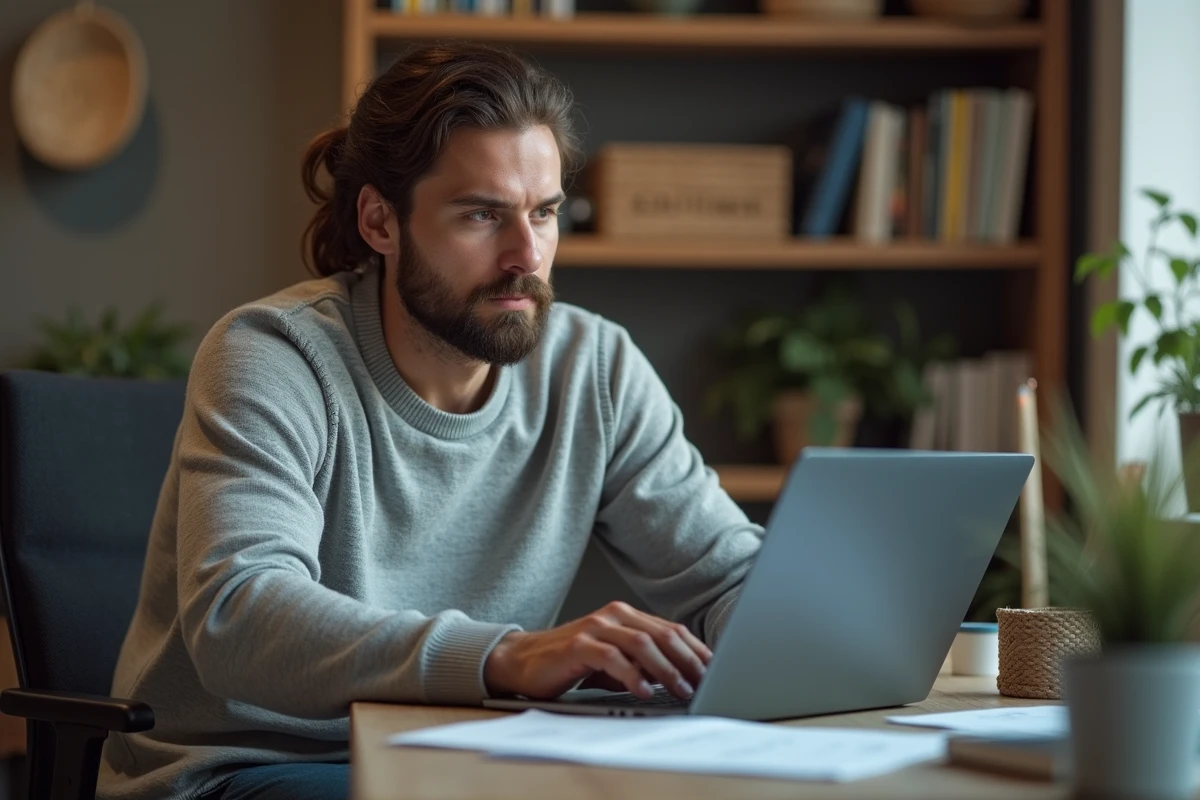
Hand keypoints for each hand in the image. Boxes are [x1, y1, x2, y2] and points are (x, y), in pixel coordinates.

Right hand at [483, 601, 711, 700]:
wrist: (522, 661)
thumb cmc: (570, 662)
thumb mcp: (613, 661)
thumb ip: (642, 662)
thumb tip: (682, 678)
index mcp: (625, 616)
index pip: (671, 630)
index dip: (696, 650)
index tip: (716, 670)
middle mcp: (614, 616)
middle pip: (663, 634)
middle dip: (689, 660)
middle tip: (706, 682)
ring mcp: (596, 628)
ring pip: (643, 644)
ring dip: (667, 669)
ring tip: (681, 690)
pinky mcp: (578, 645)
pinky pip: (612, 658)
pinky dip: (632, 676)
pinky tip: (644, 691)